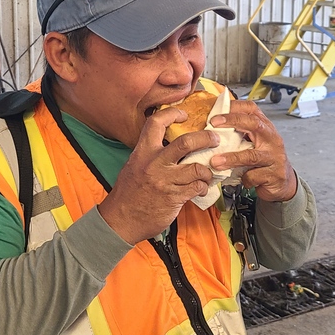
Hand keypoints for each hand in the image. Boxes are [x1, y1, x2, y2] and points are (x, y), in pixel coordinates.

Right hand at [98, 107, 219, 243]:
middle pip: (186, 142)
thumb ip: (149, 154)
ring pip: (197, 167)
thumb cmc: (127, 195)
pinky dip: (203, 186)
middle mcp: (154, 164)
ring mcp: (165, 181)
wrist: (120, 221)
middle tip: (214, 139)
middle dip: (205, 138)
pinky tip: (200, 187)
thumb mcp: (133, 166)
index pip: (156, 123)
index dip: (172, 113)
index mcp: (142, 152)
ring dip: (208, 169)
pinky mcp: (174, 198)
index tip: (184, 114)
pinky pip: (197, 187)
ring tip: (208, 171)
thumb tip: (167, 144)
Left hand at [208, 101, 297, 201]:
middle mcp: (271, 139)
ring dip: (231, 158)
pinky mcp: (274, 174)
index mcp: (265, 127)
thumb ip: (237, 135)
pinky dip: (243, 179)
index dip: (234, 107)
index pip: (252, 109)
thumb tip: (209, 130)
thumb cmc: (264, 159)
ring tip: (215, 162)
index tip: (216, 113)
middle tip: (213, 124)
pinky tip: (242, 180)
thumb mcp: (252, 143)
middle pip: (254, 124)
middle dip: (232, 121)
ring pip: (251, 155)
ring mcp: (274, 157)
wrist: (282, 182)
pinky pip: (253, 176)